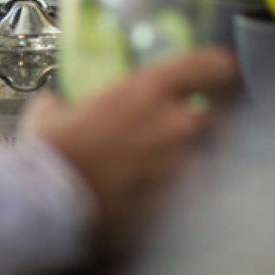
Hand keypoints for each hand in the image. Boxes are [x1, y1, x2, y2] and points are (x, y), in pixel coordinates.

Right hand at [23, 50, 238, 253]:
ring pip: (218, 161)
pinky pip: (202, 199)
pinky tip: (172, 203)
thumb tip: (55, 106)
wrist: (47, 207)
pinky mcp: (182, 207)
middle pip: (227, 117)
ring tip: (182, 173)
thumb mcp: (49, 115)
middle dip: (216, 124)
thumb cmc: (48, 154)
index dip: (219, 72)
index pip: (214, 66)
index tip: (216, 81)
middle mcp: (177, 124)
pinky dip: (192, 199)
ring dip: (205, 163)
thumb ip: (62, 106)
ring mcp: (184, 168)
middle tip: (197, 131)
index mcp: (149, 90)